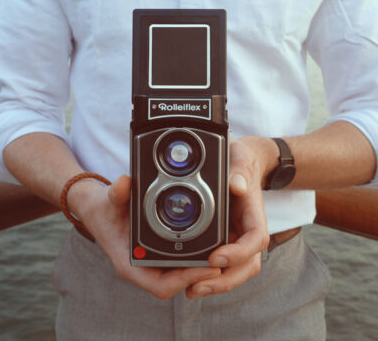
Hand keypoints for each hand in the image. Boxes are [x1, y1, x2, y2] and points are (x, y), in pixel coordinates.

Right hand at [68, 175, 220, 299]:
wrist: (98, 210)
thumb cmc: (102, 211)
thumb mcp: (108, 201)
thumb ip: (116, 193)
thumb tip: (123, 183)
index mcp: (130, 263)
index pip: (162, 285)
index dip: (186, 280)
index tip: (208, 268)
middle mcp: (143, 266)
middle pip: (177, 281)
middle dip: (201, 274)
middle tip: (225, 258)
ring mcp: (151, 261)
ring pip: (180, 272)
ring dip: (200, 266)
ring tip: (224, 251)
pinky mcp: (157, 252)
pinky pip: (178, 260)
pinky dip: (194, 255)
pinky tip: (210, 243)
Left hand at [186, 137, 272, 298]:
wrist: (242, 162)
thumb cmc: (241, 160)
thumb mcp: (240, 157)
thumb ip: (239, 170)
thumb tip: (237, 186)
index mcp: (254, 212)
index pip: (256, 239)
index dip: (239, 252)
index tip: (217, 257)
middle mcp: (247, 228)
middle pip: (248, 264)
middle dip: (226, 280)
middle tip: (198, 287)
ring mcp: (238, 235)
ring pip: (236, 268)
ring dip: (217, 283)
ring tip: (192, 290)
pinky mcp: (226, 238)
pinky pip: (222, 262)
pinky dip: (210, 274)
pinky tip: (191, 279)